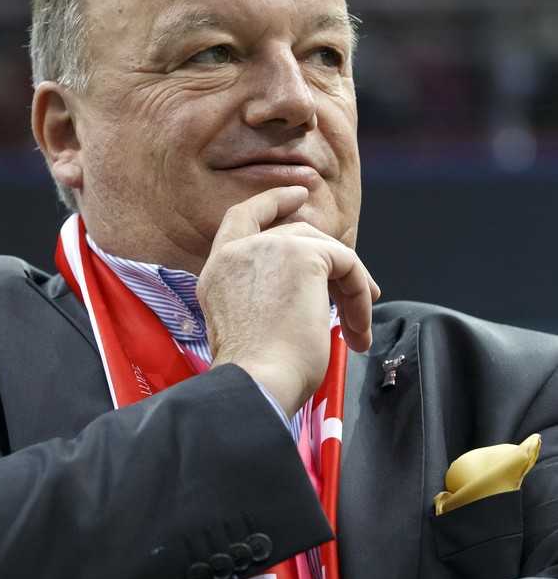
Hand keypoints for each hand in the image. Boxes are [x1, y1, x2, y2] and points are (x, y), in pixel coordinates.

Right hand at [197, 186, 379, 417]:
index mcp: (219, 270)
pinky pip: (347, 263)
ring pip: (326, 250)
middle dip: (332, 262)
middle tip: (358, 295)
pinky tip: (358, 328)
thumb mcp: (248, 323)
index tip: (298, 194)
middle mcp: (239, 252)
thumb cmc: (255, 373)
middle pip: (297, 234)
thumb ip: (265, 295)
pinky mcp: (304, 257)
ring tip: (357, 327)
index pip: (242, 217)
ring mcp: (270, 248)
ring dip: (349, 287)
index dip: (272, 202)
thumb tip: (308, 294)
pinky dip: (359, 295)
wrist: (255, 383)